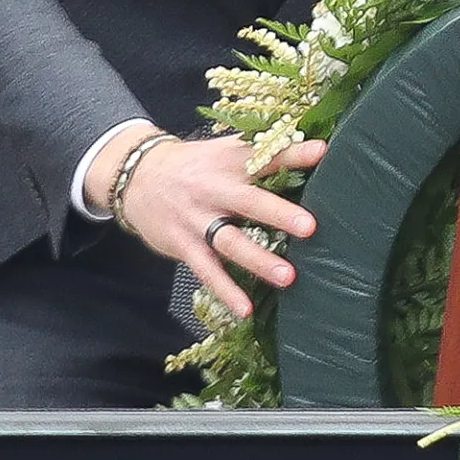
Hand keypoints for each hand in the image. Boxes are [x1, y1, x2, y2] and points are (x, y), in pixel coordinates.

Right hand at [114, 134, 327, 318]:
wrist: (138, 176)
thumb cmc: (197, 165)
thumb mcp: (224, 151)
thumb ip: (262, 153)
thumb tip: (315, 150)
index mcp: (230, 161)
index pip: (265, 155)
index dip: (293, 154)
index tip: (322, 154)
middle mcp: (214, 189)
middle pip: (248, 201)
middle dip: (278, 214)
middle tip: (309, 227)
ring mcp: (197, 219)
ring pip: (230, 241)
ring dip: (258, 260)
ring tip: (288, 277)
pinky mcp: (183, 244)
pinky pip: (206, 270)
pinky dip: (225, 290)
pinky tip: (245, 309)